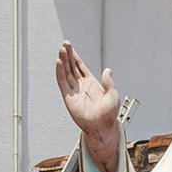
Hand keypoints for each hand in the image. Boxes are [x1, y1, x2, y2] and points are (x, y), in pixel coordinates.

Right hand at [54, 42, 122, 168]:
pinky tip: (59, 63)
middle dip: (67, 55)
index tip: (69, 46)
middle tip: (64, 44)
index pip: (79, 66)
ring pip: (66, 72)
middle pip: (71, 66)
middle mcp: (81, 85)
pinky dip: (60, 72)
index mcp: (91, 82)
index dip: (74, 56)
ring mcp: (74, 90)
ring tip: (61, 50)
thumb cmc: (109, 114)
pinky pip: (62, 83)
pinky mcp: (69, 98)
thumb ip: (109, 82)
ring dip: (63, 61)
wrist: (102, 127)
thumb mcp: (113, 95)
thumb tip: (107, 70)